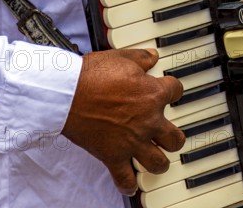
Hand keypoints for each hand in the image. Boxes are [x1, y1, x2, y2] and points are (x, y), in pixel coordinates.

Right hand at [62, 49, 184, 195]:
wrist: (66, 94)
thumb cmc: (91, 76)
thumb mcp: (121, 57)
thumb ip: (141, 58)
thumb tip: (152, 56)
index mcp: (153, 95)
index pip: (176, 91)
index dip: (174, 90)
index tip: (170, 91)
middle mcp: (148, 121)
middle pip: (175, 137)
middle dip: (174, 137)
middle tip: (170, 136)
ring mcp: (132, 141)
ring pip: (158, 162)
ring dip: (160, 162)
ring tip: (158, 160)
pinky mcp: (113, 155)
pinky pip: (124, 178)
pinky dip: (127, 185)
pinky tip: (130, 186)